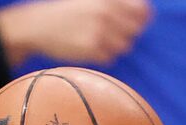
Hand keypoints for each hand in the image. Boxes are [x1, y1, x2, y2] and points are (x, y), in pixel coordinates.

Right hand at [0, 0, 153, 64]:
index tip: (135, 24)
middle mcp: (107, 11)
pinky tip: (91, 49)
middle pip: (135, 31)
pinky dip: (103, 56)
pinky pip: (109, 58)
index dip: (142, 20)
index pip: (143, 12)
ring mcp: (99, 30)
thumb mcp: (93, 0)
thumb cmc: (68, 12)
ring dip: (115, 46)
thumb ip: (117, 5)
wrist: (40, 25)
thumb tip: (145, 15)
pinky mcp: (91, 48)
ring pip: (124, 46)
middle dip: (127, 34)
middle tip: (112, 34)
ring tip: (100, 41)